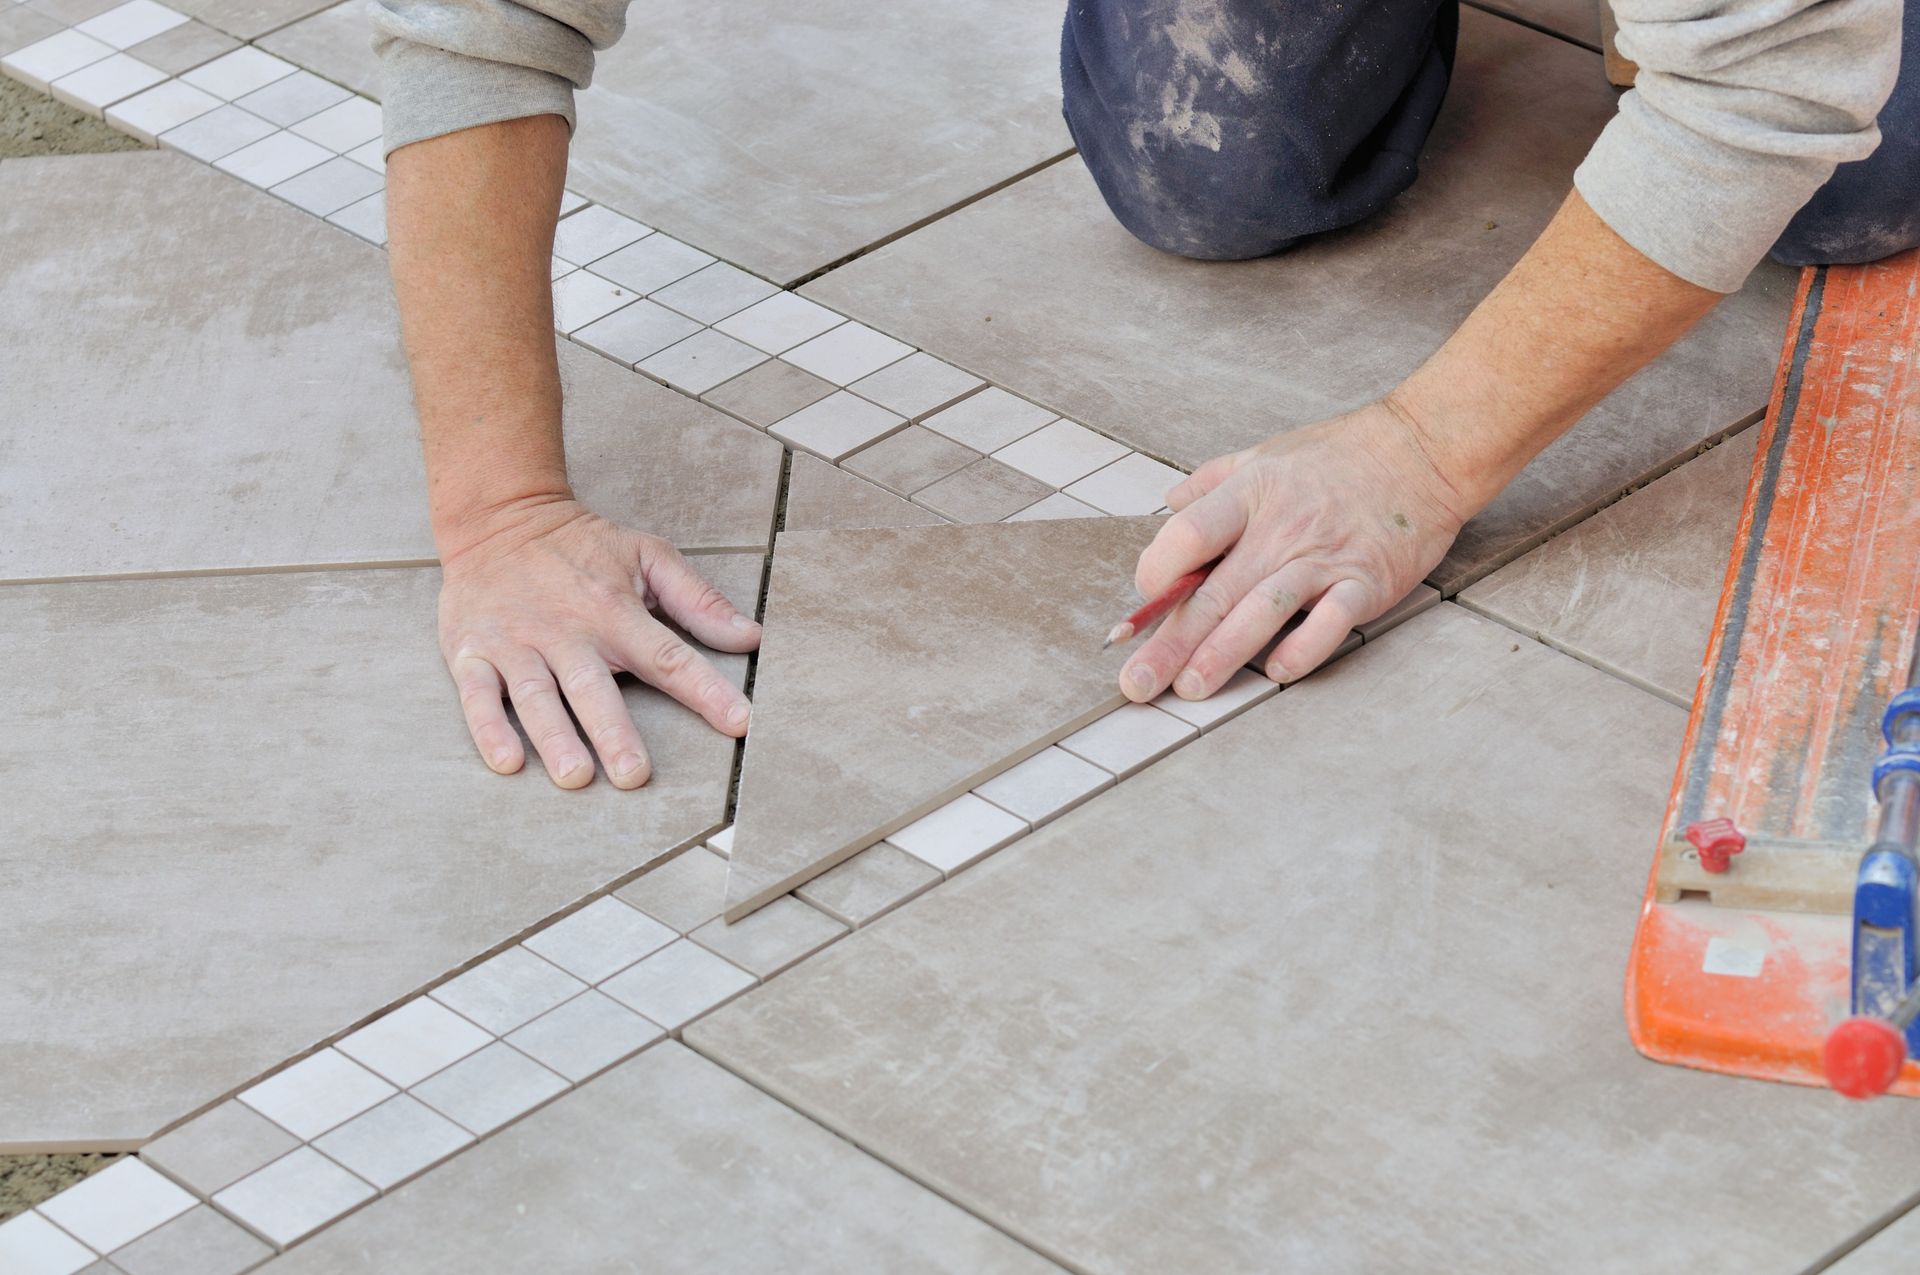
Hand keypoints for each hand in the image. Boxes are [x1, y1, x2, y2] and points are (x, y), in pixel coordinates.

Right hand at [436, 497, 759, 788]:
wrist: (498, 518)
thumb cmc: (581, 547)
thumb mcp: (647, 556)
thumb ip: (699, 600)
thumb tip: (751, 637)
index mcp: (615, 610)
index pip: (667, 656)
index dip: (705, 690)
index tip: (739, 722)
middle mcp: (566, 630)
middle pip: (593, 687)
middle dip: (614, 732)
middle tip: (634, 775)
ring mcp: (516, 643)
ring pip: (537, 696)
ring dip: (555, 738)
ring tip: (576, 776)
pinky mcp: (473, 651)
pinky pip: (479, 695)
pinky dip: (489, 729)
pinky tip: (509, 762)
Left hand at [1122, 398, 1471, 700]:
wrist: (1421, 450)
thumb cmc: (1338, 456)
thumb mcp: (1264, 454)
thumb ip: (1212, 482)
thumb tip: (1170, 505)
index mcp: (1249, 495)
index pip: (1187, 535)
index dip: (1157, 571)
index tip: (1144, 599)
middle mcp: (1280, 529)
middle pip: (1214, 591)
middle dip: (1171, 642)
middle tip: (1138, 683)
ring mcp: (1324, 558)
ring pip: (1262, 611)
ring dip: (1224, 654)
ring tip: (1191, 688)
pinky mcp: (1366, 581)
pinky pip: (1331, 621)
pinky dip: (1305, 648)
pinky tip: (1278, 672)